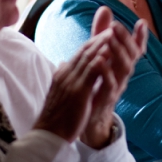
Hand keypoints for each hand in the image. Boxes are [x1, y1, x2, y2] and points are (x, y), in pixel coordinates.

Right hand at [33, 26, 110, 142]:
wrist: (48, 133)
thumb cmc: (54, 115)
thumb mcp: (57, 91)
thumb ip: (61, 75)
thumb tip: (62, 63)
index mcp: (62, 74)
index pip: (79, 53)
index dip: (92, 42)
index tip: (104, 34)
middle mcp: (66, 74)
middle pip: (84, 51)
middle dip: (98, 38)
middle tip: (112, 28)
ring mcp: (71, 82)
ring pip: (88, 58)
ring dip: (101, 45)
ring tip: (113, 35)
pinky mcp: (79, 92)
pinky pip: (91, 73)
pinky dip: (99, 61)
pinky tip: (108, 54)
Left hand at [80, 7, 147, 148]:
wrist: (90, 117)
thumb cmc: (96, 83)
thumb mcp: (99, 55)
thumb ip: (101, 33)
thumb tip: (105, 8)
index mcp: (122, 65)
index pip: (135, 49)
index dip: (140, 37)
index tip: (142, 23)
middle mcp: (123, 75)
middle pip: (131, 56)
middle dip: (125, 40)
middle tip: (116, 26)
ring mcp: (117, 87)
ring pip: (124, 69)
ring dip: (118, 53)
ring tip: (110, 39)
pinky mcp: (106, 98)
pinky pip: (110, 85)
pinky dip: (106, 72)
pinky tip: (100, 60)